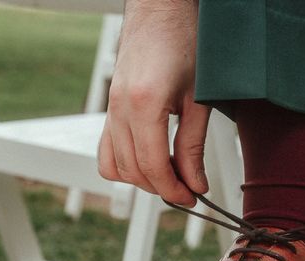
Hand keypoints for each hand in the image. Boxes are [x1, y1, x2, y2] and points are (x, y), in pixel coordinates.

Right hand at [98, 0, 209, 206]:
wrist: (161, 10)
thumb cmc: (184, 42)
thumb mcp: (198, 99)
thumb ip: (194, 146)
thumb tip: (195, 183)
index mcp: (144, 104)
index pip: (153, 166)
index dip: (174, 190)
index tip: (193, 197)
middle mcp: (119, 109)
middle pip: (133, 170)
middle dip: (162, 188)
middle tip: (188, 189)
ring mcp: (110, 108)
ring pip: (115, 165)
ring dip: (142, 179)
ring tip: (171, 176)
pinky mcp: (109, 107)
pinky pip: (106, 150)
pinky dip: (124, 165)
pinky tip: (148, 161)